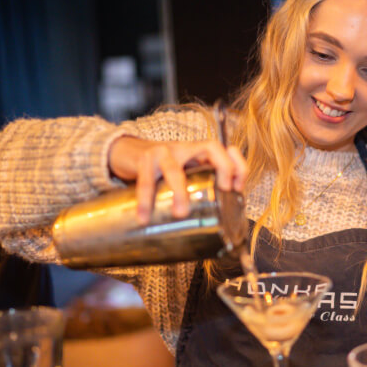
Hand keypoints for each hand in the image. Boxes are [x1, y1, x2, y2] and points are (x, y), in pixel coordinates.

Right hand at [108, 136, 246, 223]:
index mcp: (198, 153)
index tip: (238, 188)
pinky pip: (146, 180)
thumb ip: (200, 188)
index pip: (226, 151)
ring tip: (180, 212)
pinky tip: (144, 217)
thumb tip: (219, 219)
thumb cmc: (162, 168)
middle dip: (223, 167)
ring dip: (179, 191)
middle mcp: (185, 148)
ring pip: (175, 168)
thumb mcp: (186, 174)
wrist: (128, 152)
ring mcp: (164, 152)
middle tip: (223, 190)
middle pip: (211, 147)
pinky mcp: (144, 159)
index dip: (238, 166)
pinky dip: (145, 199)